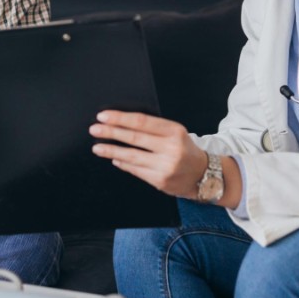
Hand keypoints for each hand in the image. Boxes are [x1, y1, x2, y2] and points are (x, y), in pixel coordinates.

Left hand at [89, 110, 209, 198]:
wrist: (204, 175)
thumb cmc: (184, 149)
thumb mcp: (176, 133)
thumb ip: (154, 129)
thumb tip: (122, 125)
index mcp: (175, 131)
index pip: (142, 121)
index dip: (120, 118)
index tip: (104, 116)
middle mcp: (171, 148)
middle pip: (134, 138)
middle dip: (111, 133)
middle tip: (95, 129)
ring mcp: (165, 166)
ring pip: (132, 156)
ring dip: (111, 151)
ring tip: (97, 147)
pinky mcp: (160, 181)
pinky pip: (136, 170)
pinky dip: (123, 164)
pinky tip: (114, 159)